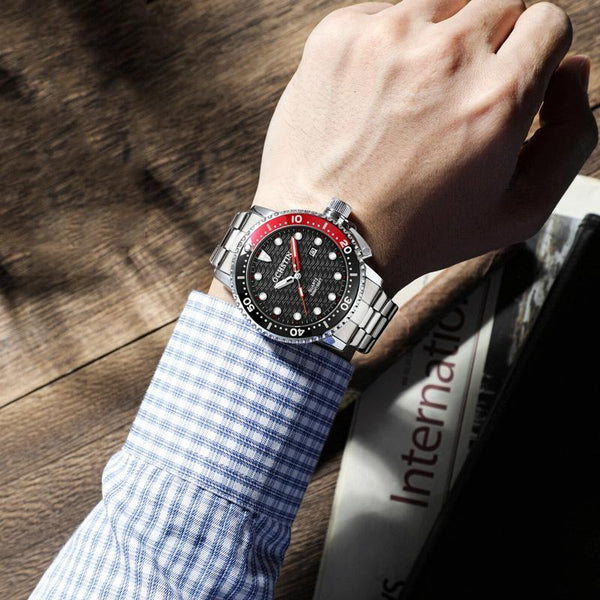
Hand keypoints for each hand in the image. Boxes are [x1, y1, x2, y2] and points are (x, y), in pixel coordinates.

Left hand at [248, 0, 597, 295]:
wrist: (326, 235)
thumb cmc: (415, 231)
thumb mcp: (516, 211)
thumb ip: (569, 136)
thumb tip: (571, 69)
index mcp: (497, 97)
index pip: (549, 23)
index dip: (532, 55)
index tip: (507, 81)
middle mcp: (444, 56)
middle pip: (499, 2)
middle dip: (489, 44)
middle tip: (456, 96)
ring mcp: (386, 38)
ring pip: (442, 1)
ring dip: (439, 37)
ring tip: (415, 95)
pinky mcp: (338, 36)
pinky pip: (385, 12)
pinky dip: (390, 43)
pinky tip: (377, 93)